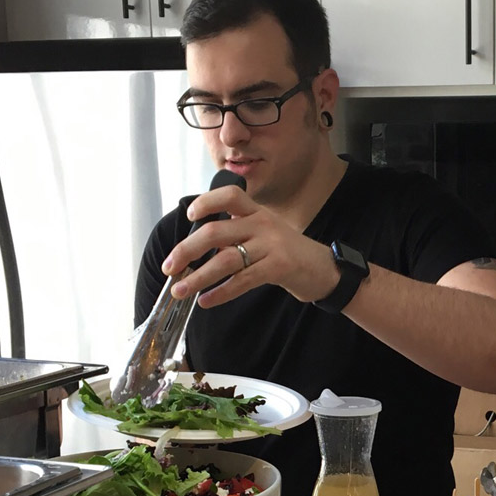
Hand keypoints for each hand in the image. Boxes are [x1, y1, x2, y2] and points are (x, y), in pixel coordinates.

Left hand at [160, 186, 339, 307]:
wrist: (325, 270)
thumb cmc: (289, 255)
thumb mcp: (265, 234)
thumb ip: (237, 234)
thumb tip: (197, 248)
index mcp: (257, 212)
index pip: (229, 195)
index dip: (206, 202)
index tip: (189, 215)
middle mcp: (263, 224)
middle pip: (216, 231)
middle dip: (187, 250)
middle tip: (170, 267)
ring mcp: (272, 245)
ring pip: (226, 259)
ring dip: (198, 277)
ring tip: (180, 290)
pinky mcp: (279, 267)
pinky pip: (242, 280)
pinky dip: (221, 292)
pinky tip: (206, 300)